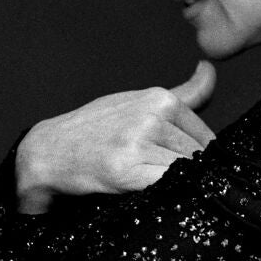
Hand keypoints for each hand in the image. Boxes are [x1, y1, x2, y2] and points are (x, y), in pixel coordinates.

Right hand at [15, 61, 215, 213]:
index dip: (199, 157)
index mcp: (160, 99)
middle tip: (164, 177)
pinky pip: (167, 183)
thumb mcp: (141, 101)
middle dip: (190, 171)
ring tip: (152, 182)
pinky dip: (166, 191)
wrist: (50, 151)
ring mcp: (138, 142)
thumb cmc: (98, 128)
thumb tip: (209, 69)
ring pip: (185, 170)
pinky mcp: (125, 170)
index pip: (206, 137)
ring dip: (178, 183)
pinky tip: (148, 189)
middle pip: (197, 156)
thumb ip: (184, 92)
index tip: (182, 165)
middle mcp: (151, 116)